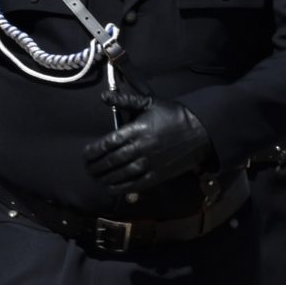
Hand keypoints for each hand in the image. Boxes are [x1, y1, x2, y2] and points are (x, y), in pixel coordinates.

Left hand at [83, 90, 213, 196]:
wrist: (200, 130)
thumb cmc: (173, 114)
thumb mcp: (149, 103)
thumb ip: (125, 101)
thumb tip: (104, 96)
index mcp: (136, 129)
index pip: (107, 143)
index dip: (93, 152)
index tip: (85, 155)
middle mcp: (140, 148)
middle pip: (111, 161)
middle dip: (95, 167)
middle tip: (87, 169)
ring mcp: (149, 163)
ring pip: (120, 174)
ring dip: (104, 178)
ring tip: (95, 178)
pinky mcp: (157, 175)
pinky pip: (135, 184)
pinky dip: (120, 188)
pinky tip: (110, 187)